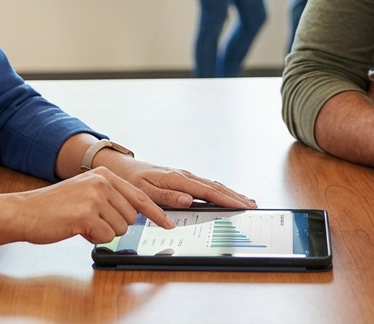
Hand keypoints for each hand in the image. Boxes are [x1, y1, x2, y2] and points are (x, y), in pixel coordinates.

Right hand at [14, 167, 174, 244]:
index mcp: (103, 175)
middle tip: (93, 221)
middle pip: (131, 216)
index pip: (139, 196)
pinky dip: (93, 238)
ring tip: (82, 223)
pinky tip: (77, 229)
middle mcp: (102, 182)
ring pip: (120, 228)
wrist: (24, 212)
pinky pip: (105, 236)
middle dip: (115, 225)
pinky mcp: (86, 214)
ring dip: (103, 232)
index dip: (156, 213)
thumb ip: (110, 197)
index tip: (168, 224)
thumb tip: (135, 214)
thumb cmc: (54, 206)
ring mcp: (94, 197)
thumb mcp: (85, 191)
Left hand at [97, 153, 256, 209]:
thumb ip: (168, 197)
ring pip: (212, 185)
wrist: (120, 168)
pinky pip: (205, 186)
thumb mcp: (145, 192)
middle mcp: (184, 176)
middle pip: (215, 187)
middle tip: (253, 205)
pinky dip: (219, 191)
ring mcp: (184, 177)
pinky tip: (225, 195)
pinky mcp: (182, 179)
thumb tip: (189, 200)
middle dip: (235, 196)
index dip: (227, 199)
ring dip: (230, 193)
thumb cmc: (130, 180)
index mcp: (178, 179)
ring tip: (246, 200)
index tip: (242, 205)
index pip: (208, 192)